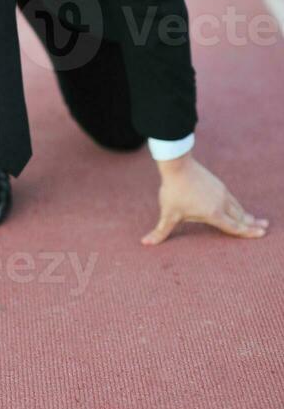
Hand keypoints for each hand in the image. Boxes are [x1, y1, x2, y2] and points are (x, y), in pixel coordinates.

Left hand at [142, 153, 268, 244]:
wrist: (178, 165)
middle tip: (264, 228)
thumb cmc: (173, 191)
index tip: (260, 234)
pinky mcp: (218, 184)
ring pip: (237, 206)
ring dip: (246, 214)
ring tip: (255, 219)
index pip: (234, 227)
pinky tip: (237, 207)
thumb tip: (144, 243)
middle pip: (240, 217)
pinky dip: (237, 205)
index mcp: (213, 213)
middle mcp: (221, 203)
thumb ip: (160, 231)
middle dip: (252, 224)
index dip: (247, 232)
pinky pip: (231, 198)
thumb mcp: (167, 213)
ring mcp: (221, 192)